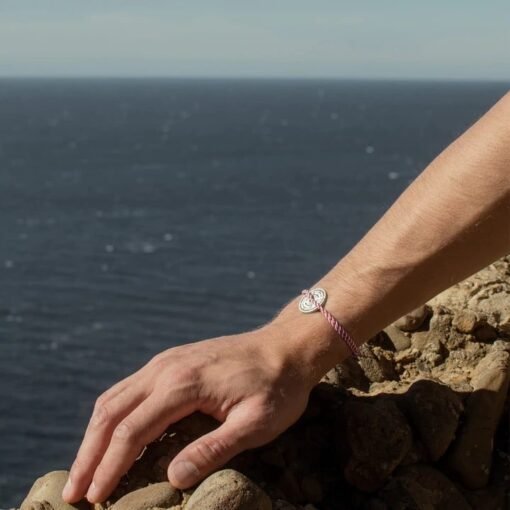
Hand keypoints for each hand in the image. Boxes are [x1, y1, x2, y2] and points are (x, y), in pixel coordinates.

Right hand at [60, 319, 335, 503]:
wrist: (286, 346)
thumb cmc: (277, 386)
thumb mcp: (255, 424)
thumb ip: (213, 449)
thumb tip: (172, 479)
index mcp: (182, 383)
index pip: (131, 430)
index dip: (109, 467)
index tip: (94, 499)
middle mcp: (165, 367)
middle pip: (111, 411)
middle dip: (89, 454)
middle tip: (72, 492)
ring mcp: (167, 360)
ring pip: (115, 396)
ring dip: (95, 434)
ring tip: (84, 468)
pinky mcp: (172, 360)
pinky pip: (130, 387)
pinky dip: (112, 415)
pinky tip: (112, 435)